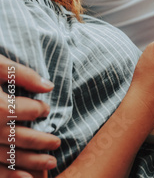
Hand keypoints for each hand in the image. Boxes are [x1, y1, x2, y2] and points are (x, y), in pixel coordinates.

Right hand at [0, 56, 60, 177]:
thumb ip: (20, 73)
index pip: (28, 111)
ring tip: (50, 164)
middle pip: (20, 137)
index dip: (40, 110)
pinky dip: (9, 176)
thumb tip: (48, 87)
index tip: (45, 109)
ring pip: (7, 157)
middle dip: (42, 141)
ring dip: (31, 162)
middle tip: (57, 144)